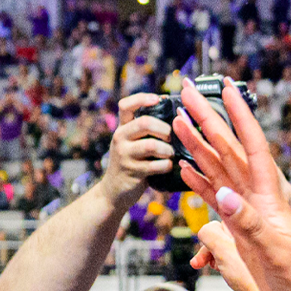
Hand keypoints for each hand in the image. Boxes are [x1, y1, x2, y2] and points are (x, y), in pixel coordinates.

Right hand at [101, 94, 174, 208]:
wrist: (113, 191)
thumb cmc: (132, 163)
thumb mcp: (132, 143)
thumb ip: (147, 131)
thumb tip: (177, 117)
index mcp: (122, 128)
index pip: (126, 105)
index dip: (142, 98)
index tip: (159, 98)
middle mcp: (120, 138)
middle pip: (145, 122)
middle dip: (165, 129)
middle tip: (171, 138)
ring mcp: (124, 155)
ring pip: (152, 145)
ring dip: (168, 150)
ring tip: (170, 154)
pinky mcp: (131, 172)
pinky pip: (156, 165)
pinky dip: (167, 166)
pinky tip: (168, 167)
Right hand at [172, 77, 290, 290]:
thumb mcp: (280, 255)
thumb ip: (249, 223)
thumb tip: (221, 194)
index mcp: (270, 200)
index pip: (253, 148)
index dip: (240, 116)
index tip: (227, 87)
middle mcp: (257, 200)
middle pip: (228, 150)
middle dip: (208, 119)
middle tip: (186, 91)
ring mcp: (248, 215)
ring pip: (218, 170)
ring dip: (198, 144)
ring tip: (177, 121)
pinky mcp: (241, 234)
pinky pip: (213, 199)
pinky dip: (198, 182)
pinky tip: (185, 169)